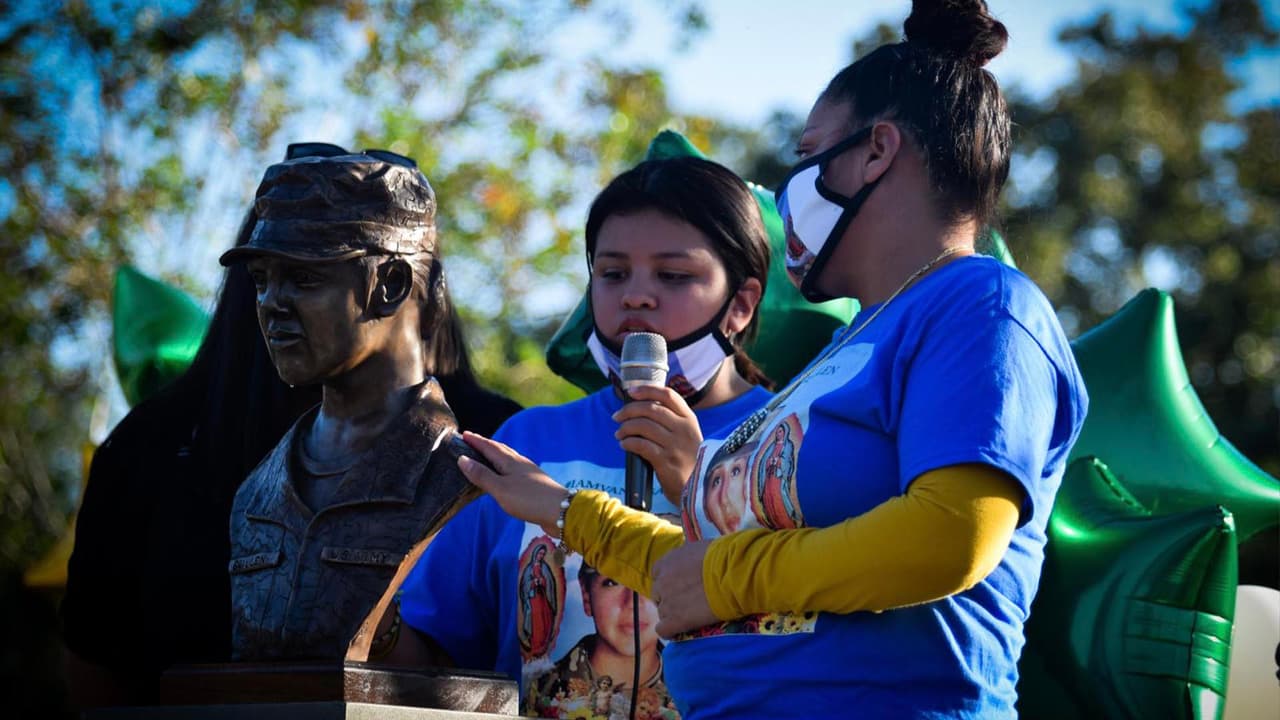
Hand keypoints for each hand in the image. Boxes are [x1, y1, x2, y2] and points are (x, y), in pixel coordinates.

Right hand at [456, 431, 565, 536]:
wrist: (561, 511)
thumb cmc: (529, 499)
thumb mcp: (500, 489)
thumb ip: (482, 475)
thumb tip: (463, 459)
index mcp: (510, 462)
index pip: (489, 447)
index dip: (476, 441)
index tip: (464, 434)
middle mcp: (520, 463)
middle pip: (500, 449)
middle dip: (485, 444)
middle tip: (472, 441)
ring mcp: (528, 472)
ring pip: (508, 458)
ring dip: (495, 454)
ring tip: (486, 456)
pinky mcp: (533, 484)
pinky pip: (514, 469)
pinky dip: (504, 467)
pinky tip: (505, 475)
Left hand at [613, 385, 701, 505]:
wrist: (699, 489)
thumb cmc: (688, 461)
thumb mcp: (687, 436)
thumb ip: (671, 421)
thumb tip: (640, 408)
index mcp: (689, 419)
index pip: (668, 395)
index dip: (647, 390)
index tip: (631, 392)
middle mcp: (684, 429)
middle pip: (651, 409)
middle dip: (629, 410)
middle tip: (617, 416)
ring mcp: (676, 445)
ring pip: (643, 426)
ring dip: (626, 427)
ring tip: (620, 433)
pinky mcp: (666, 461)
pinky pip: (641, 445)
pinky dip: (628, 442)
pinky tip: (624, 445)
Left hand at [651, 539, 717, 636]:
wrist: (733, 575)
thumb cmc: (725, 558)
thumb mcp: (701, 549)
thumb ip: (690, 558)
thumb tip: (694, 560)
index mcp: (667, 562)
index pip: (658, 575)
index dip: (669, 583)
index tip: (682, 587)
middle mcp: (662, 581)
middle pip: (658, 595)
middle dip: (670, 599)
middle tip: (688, 603)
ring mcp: (667, 601)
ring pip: (662, 613)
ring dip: (673, 615)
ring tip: (691, 617)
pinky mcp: (676, 620)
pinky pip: (663, 630)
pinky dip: (671, 632)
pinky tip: (680, 631)